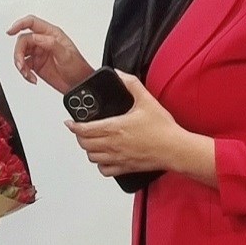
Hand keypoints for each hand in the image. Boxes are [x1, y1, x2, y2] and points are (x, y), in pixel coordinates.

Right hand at [7, 15, 92, 94]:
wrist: (79, 84)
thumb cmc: (78, 67)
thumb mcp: (66, 55)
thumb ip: (51, 44)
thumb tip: (36, 37)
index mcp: (52, 34)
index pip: (32, 23)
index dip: (19, 24)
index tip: (11, 31)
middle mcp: (44, 42)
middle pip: (23, 40)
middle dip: (19, 53)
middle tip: (21, 64)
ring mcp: (39, 53)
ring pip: (21, 53)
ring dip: (20, 64)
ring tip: (26, 73)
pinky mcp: (36, 65)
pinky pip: (24, 66)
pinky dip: (24, 73)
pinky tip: (31, 78)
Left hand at [67, 73, 188, 178]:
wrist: (175, 149)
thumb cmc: (163, 129)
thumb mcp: (146, 100)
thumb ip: (131, 84)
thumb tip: (119, 74)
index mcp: (115, 127)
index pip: (85, 129)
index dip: (73, 126)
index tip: (69, 122)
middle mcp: (113, 144)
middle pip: (85, 144)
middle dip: (79, 136)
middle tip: (80, 130)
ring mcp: (118, 157)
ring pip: (92, 157)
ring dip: (88, 149)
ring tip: (91, 141)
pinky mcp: (125, 167)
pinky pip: (104, 170)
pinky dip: (100, 164)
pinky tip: (104, 157)